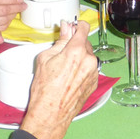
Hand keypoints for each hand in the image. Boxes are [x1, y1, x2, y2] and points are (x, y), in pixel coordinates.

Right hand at [20, 20, 97, 138]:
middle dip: (75, 44)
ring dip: (80, 57)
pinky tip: (70, 77)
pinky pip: (90, 69)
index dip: (78, 25)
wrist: (51, 113)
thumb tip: (66, 27)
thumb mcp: (45, 58)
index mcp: (76, 50)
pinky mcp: (95, 82)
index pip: (84, 28)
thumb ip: (60, 41)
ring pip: (88, 56)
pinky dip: (82, 68)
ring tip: (65, 69)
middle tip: (62, 52)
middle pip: (85, 42)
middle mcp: (89, 59)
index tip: (73, 26)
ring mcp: (94, 72)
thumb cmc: (45, 88)